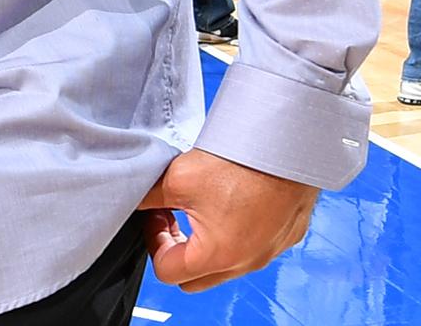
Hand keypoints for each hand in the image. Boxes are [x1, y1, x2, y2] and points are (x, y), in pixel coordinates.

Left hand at [139, 148, 317, 291]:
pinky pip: (255, 246)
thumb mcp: (178, 178)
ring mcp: (270, 251)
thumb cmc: (242, 162)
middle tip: (174, 216)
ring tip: (203, 204)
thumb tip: (132, 199)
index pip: (167, 271)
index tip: (157, 216)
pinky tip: (233, 200)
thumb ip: (149, 196)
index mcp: (217, 256)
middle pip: (196, 276)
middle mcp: (247, 262)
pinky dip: (238, 231)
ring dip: (208, 242)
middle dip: (178, 250)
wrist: (288, 143)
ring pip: (227, 263)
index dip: (153, 241)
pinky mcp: (287, 234)